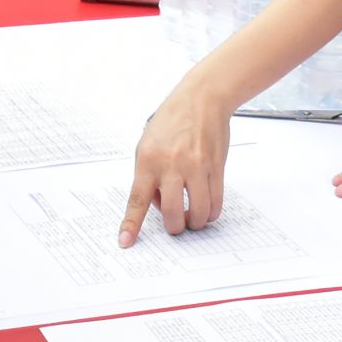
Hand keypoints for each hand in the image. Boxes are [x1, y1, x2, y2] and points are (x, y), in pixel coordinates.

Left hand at [121, 83, 232, 244]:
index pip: (137, 199)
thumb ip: (148, 175)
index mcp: (148, 160)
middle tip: (176, 223)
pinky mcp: (215, 168)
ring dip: (195, 222)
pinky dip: (211, 212)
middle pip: (172, 213)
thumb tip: (156, 203)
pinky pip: (215, 202)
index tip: (126, 241)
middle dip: (174, 226)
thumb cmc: (172, 121)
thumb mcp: (146, 144)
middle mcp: (171, 165)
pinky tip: (207, 208)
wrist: (202, 100)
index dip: (132, 224)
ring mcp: (195, 167)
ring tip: (194, 218)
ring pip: (198, 212)